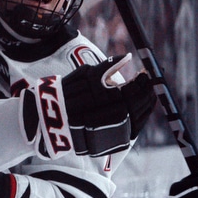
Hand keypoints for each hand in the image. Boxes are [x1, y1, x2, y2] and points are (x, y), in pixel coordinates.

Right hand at [27, 55, 155, 157]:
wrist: (50, 119)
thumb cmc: (67, 92)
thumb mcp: (85, 74)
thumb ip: (108, 66)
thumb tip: (128, 56)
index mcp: (106, 98)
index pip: (135, 90)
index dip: (143, 82)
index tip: (145, 74)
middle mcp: (110, 117)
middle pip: (139, 104)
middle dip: (146, 92)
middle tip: (147, 83)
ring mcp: (112, 131)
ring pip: (138, 118)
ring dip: (145, 104)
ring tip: (144, 94)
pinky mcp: (111, 141)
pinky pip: (132, 130)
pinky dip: (139, 118)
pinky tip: (138, 109)